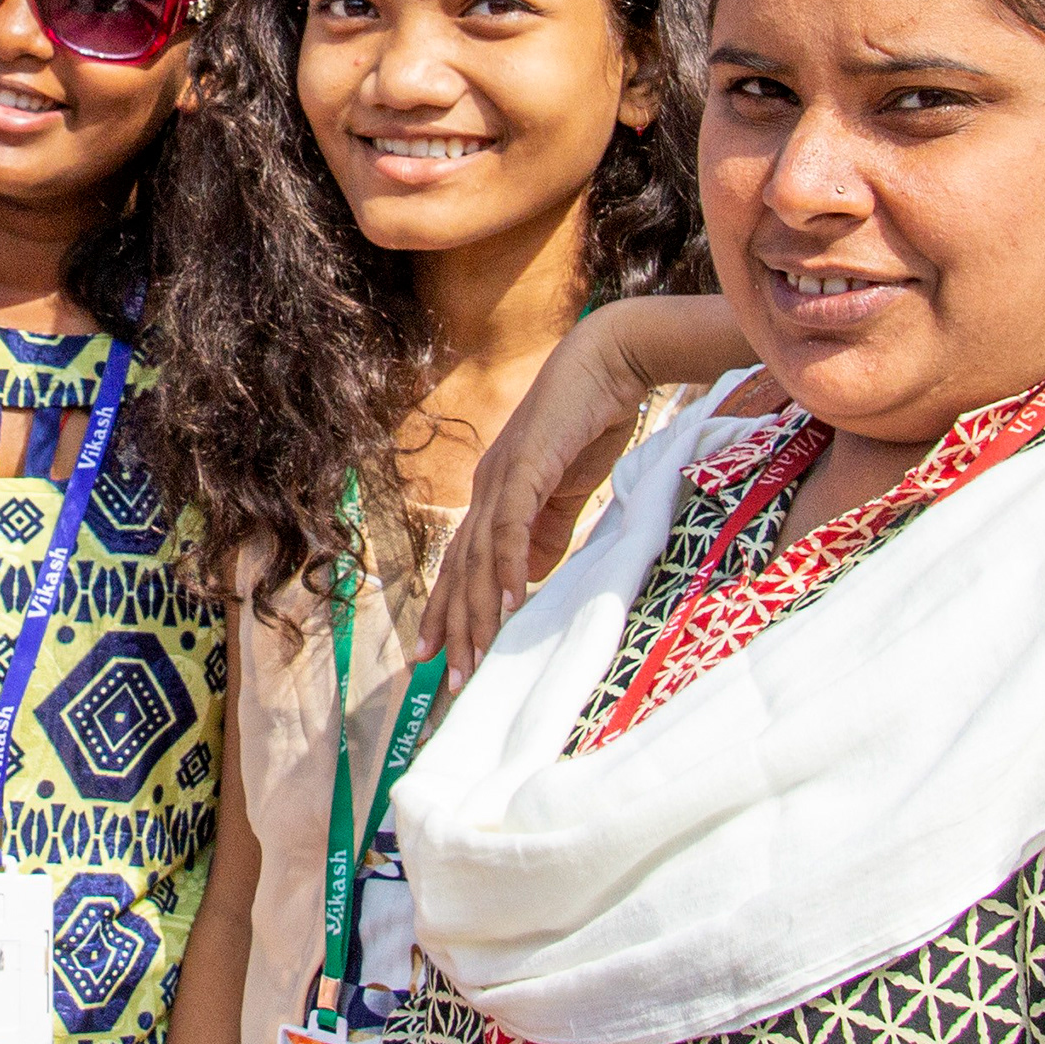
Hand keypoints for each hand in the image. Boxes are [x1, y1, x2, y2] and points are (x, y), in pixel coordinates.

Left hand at [424, 312, 666, 683]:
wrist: (607, 364)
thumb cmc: (588, 424)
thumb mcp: (566, 494)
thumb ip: (547, 535)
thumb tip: (528, 582)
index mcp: (494, 497)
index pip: (462, 564)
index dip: (448, 610)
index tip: (437, 656)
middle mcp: (487, 491)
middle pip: (462, 570)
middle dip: (454, 627)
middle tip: (450, 679)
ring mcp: (502, 479)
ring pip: (479, 557)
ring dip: (475, 611)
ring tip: (472, 656)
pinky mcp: (527, 466)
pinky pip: (512, 526)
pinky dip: (507, 566)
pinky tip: (508, 603)